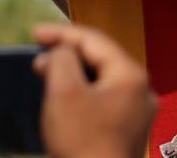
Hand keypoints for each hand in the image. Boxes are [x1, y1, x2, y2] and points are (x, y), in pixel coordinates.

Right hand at [33, 23, 157, 157]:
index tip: (35, 33)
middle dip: (68, 56)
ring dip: (74, 76)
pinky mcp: (129, 133)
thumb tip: (60, 53)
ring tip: (47, 78)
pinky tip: (64, 104)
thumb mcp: (64, 93)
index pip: (94, 40)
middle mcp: (141, 90)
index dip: (62, 33)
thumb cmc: (82, 142)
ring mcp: (138, 114)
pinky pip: (105, 102)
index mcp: (131, 75)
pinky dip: (83, 96)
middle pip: (101, 60)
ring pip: (103, 82)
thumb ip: (61, 61)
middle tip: (38, 59)